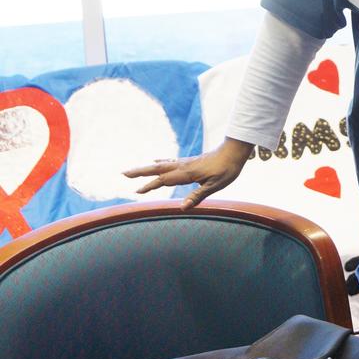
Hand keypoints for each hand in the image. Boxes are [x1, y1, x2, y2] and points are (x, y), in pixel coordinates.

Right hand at [123, 137, 253, 208]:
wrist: (234, 151)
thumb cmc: (227, 169)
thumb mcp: (215, 186)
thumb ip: (198, 196)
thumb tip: (182, 208)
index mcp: (187, 173)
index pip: (164, 180)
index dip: (150, 185)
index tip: (137, 191)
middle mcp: (183, 166)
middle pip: (157, 168)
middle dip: (140, 172)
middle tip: (123, 173)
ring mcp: (186, 162)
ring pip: (162, 164)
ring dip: (147, 167)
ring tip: (133, 170)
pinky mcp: (190, 160)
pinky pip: (170, 161)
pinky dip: (160, 161)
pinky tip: (156, 160)